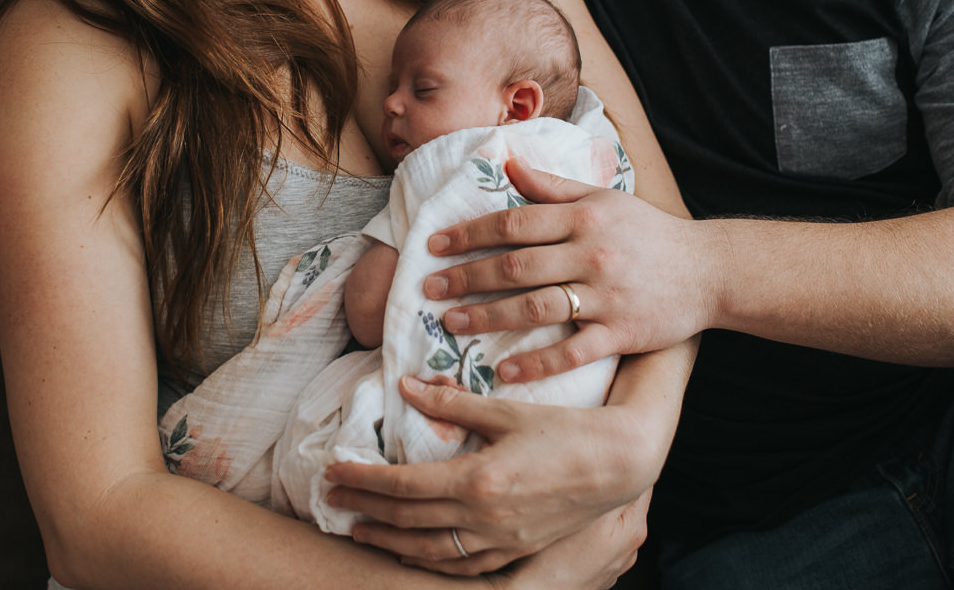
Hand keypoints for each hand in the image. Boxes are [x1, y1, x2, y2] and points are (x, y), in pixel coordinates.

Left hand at [324, 374, 660, 575]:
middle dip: (365, 511)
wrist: (620, 462)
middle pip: (408, 522)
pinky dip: (430, 563)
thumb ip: (452, 402)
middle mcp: (485, 517)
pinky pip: (464, 566)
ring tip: (360, 531)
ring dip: (389, 543)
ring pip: (430, 552)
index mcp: (478, 480)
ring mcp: (502, 540)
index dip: (363, 481)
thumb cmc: (566, 428)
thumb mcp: (506, 409)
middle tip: (333, 502)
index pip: (403, 486)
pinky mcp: (517, 550)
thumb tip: (407, 386)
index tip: (334, 473)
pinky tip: (412, 554)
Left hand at [423, 158, 720, 382]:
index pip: (514, 223)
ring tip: (452, 324)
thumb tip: (505, 164)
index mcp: (584, 217)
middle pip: (515, 266)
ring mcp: (606, 296)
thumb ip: (551, 186)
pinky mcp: (622, 333)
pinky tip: (504, 371)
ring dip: (488, 317)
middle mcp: (591, 254)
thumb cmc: (649, 232)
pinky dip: (537, 364)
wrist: (710, 270)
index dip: (469, 233)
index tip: (434, 246)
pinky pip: (572, 352)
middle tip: (429, 289)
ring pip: (536, 308)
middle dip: (467, 277)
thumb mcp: (603, 198)